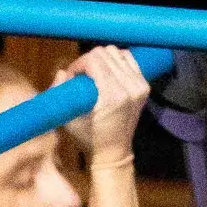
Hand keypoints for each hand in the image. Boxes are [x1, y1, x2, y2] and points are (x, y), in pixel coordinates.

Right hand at [61, 43, 150, 164]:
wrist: (114, 153)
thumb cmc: (88, 138)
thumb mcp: (69, 119)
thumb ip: (61, 93)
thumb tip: (63, 72)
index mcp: (112, 95)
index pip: (94, 59)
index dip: (78, 64)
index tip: (72, 76)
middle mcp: (129, 87)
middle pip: (105, 53)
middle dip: (89, 61)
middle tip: (81, 76)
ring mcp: (139, 85)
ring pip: (117, 53)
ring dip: (103, 60)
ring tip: (95, 75)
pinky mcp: (144, 86)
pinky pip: (129, 59)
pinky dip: (117, 61)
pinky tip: (109, 72)